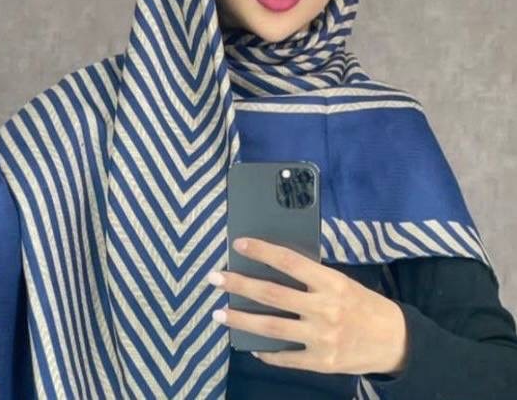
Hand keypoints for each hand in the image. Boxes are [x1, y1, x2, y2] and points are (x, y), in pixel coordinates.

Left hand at [207, 237, 407, 375]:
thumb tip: (272, 268)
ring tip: (218, 313)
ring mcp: (321, 338)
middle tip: (214, 278)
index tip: (238, 244)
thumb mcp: (341, 282)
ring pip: (271, 327)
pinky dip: (265, 351)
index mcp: (330, 282)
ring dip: (240, 320)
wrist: (394, 341)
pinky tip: (249, 345)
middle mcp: (324, 308)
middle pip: (271, 294)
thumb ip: (311, 278)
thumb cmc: (362, 304)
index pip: (289, 261)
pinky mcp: (320, 362)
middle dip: (238, 285)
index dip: (262, 251)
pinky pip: (284, 356)